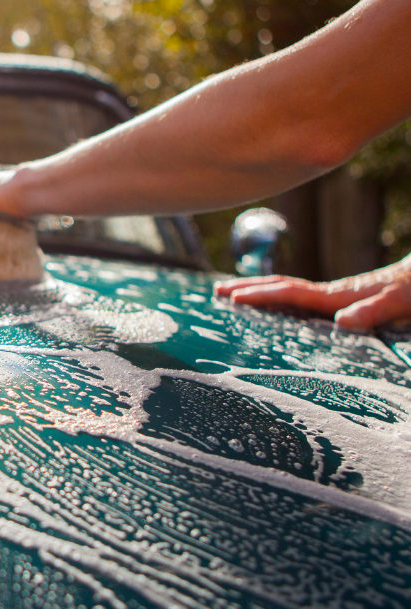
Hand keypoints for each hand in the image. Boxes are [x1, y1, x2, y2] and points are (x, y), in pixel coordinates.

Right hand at [214, 256, 410, 329]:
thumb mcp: (399, 304)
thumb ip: (373, 311)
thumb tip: (342, 321)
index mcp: (335, 297)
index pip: (288, 293)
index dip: (259, 295)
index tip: (231, 297)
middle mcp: (328, 294)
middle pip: (279, 287)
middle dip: (246, 288)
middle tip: (216, 291)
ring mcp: (332, 297)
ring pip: (286, 290)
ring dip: (257, 291)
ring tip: (232, 294)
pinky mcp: (340, 302)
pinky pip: (299, 299)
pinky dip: (277, 299)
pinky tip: (274, 307)